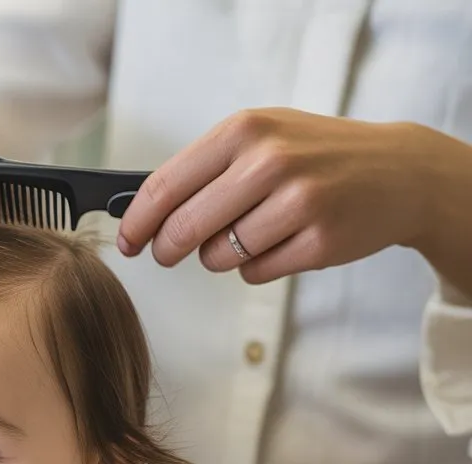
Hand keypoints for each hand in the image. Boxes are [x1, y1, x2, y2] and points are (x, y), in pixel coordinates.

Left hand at [118, 108, 429, 284]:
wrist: (395, 171)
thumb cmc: (312, 156)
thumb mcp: (260, 138)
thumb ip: (203, 170)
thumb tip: (141, 213)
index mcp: (244, 130)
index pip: (165, 187)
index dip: (136, 224)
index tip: (126, 243)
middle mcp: (269, 162)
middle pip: (184, 229)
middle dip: (167, 249)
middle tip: (168, 254)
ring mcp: (297, 203)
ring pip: (217, 257)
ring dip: (220, 256)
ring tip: (249, 233)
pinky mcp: (318, 242)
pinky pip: (253, 274)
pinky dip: (255, 267)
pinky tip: (280, 243)